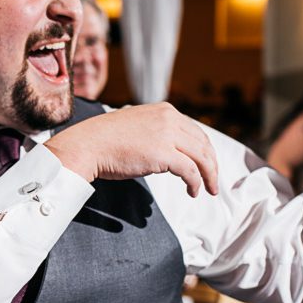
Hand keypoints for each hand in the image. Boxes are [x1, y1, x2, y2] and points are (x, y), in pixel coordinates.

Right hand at [42, 102, 220, 195]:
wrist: (88, 145)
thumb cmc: (108, 140)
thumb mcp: (139, 126)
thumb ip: (158, 132)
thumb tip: (171, 149)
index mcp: (165, 111)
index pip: (196, 131)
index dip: (206, 150)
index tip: (208, 165)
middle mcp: (169, 118)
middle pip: (204, 144)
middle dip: (212, 165)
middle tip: (213, 182)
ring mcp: (167, 135)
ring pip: (202, 158)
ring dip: (209, 176)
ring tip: (209, 190)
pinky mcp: (163, 154)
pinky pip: (190, 171)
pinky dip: (195, 183)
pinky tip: (192, 192)